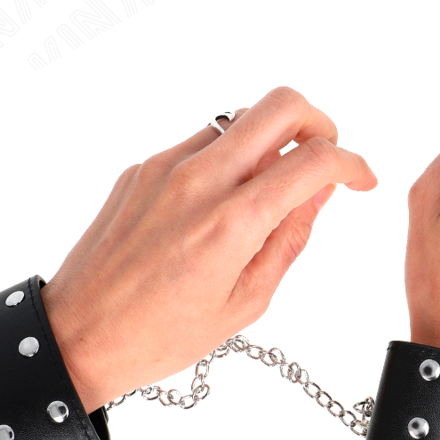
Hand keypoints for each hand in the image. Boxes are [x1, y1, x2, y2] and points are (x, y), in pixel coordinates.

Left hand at [43, 87, 376, 411]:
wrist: (79, 335)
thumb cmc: (161, 335)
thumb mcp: (246, 301)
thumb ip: (290, 239)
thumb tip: (318, 193)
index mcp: (232, 222)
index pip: (314, 161)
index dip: (353, 165)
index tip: (361, 181)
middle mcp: (199, 180)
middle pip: (281, 104)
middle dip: (318, 123)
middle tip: (323, 159)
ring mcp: (165, 167)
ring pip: (239, 118)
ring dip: (269, 141)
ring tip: (269, 190)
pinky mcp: (140, 168)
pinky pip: (199, 143)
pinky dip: (226, 159)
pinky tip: (221, 204)